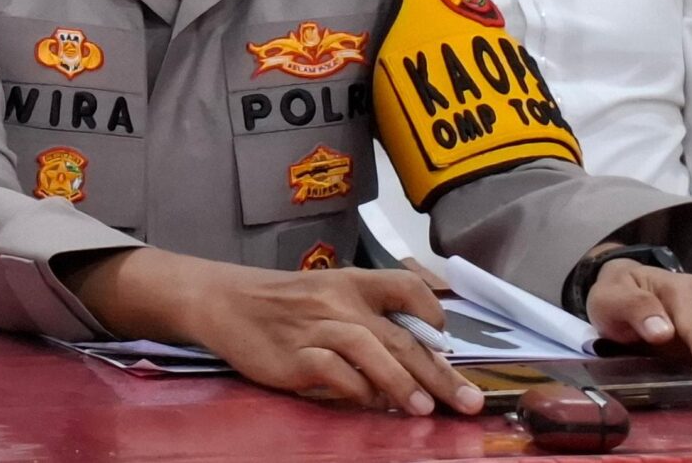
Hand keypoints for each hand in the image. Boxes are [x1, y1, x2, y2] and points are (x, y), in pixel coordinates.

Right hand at [67, 249, 481, 414]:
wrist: (223, 300)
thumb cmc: (281, 304)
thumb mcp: (326, 294)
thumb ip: (367, 315)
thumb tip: (416, 353)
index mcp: (352, 281)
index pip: (407, 287)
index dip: (434, 314)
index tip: (449, 343)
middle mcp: (340, 300)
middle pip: (401, 335)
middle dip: (440, 373)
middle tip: (469, 402)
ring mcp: (317, 328)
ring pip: (372, 351)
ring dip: (403, 383)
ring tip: (424, 410)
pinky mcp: (295, 356)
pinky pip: (336, 372)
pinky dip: (358, 390)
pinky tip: (370, 404)